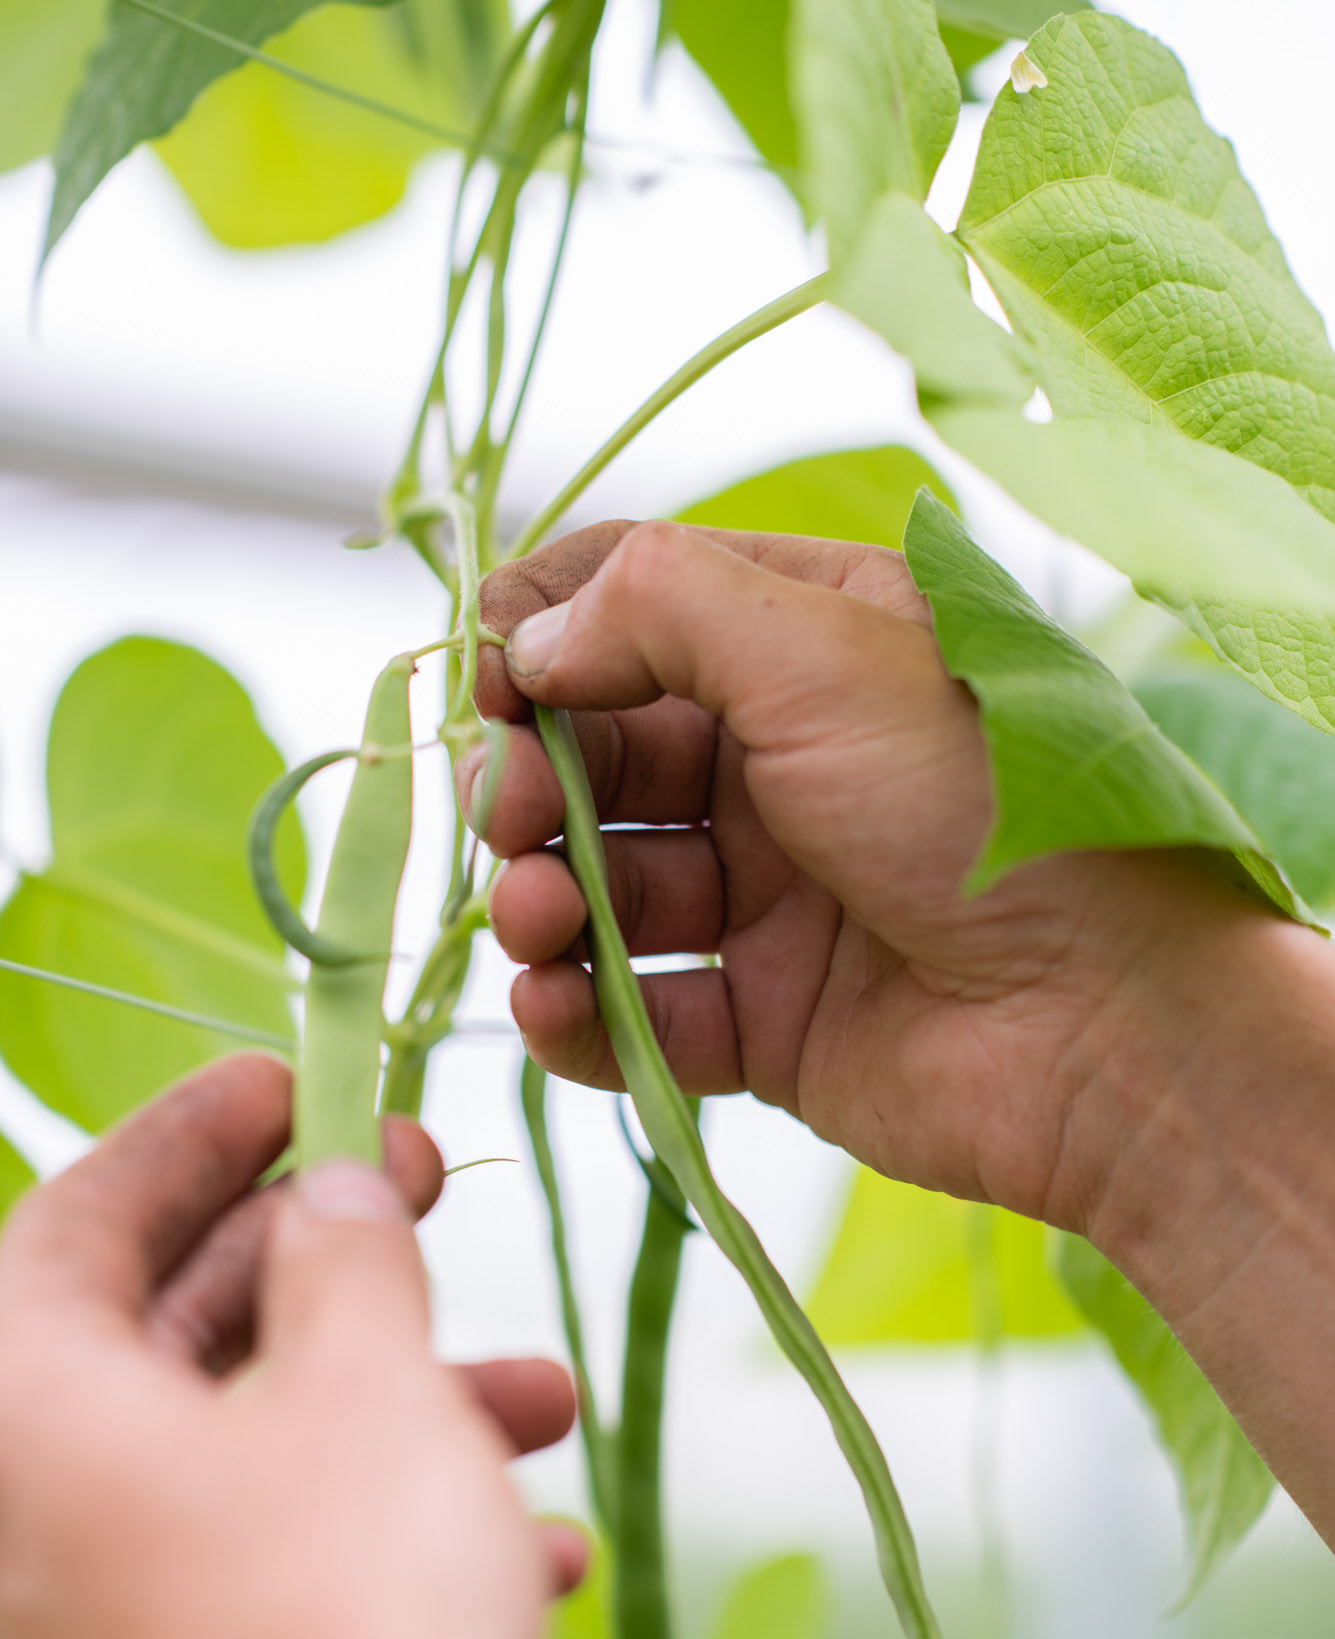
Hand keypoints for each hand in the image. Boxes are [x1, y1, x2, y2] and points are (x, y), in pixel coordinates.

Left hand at [0, 1056, 608, 1638]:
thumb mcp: (365, 1384)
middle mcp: (56, 1520)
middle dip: (315, 1250)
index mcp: (33, 1424)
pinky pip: (304, 1563)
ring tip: (540, 1389)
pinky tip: (537, 1539)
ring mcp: (135, 1622)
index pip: (69, 1223)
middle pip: (171, 1329)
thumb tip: (332, 1190)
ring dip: (399, 1396)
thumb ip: (344, 1255)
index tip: (285, 1078)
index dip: (182, 1136)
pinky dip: (410, 1525)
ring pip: (261, 1447)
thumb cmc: (360, 1618)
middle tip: (422, 1177)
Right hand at [465, 521, 1334, 1547]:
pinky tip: (555, 1002)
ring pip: (607, 887)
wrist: (1105, 1026)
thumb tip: (529, 639)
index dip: (547, 631)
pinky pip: (639, 1011)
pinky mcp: (765, 1024)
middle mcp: (787, 768)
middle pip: (604, 754)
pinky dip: (580, 1011)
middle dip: (535, 780)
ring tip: (538, 916)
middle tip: (512, 809)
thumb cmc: (986, 810)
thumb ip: (659, 610)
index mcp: (814, 651)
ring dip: (543, 898)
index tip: (479, 669)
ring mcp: (775, 902)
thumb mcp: (825, 654)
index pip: (641, 607)